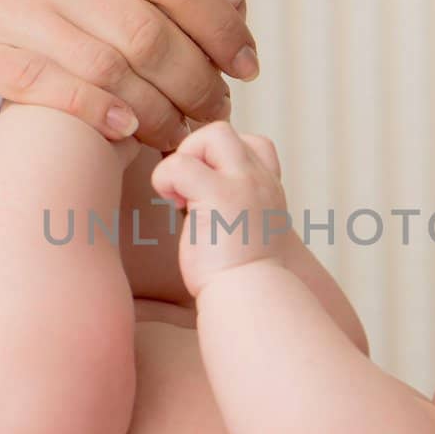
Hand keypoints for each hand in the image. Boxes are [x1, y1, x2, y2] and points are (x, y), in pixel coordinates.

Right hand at [0, 0, 258, 151]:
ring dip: (157, 110)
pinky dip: (98, 113)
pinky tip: (125, 130)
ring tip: (180, 134)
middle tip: (217, 111)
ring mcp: (14, 8)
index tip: (248, 63)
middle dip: (197, 80)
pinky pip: (53, 88)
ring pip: (109, 66)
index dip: (222, 23)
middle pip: (149, 30)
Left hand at [150, 122, 290, 297]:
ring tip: (181, 198)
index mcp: (268, 191)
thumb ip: (230, 210)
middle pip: (225, 132)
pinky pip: (180, 164)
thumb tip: (194, 202)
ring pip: (211, 134)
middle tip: (187, 191)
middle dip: (195, 153)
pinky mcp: (219, 195)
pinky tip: (174, 206)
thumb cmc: (243, 280)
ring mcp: (243, 184)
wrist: (253, 301)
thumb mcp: (245, 235)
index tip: (204, 192)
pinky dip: (166, 179)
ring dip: (183, 161)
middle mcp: (261, 181)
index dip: (219, 159)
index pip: (251, 144)